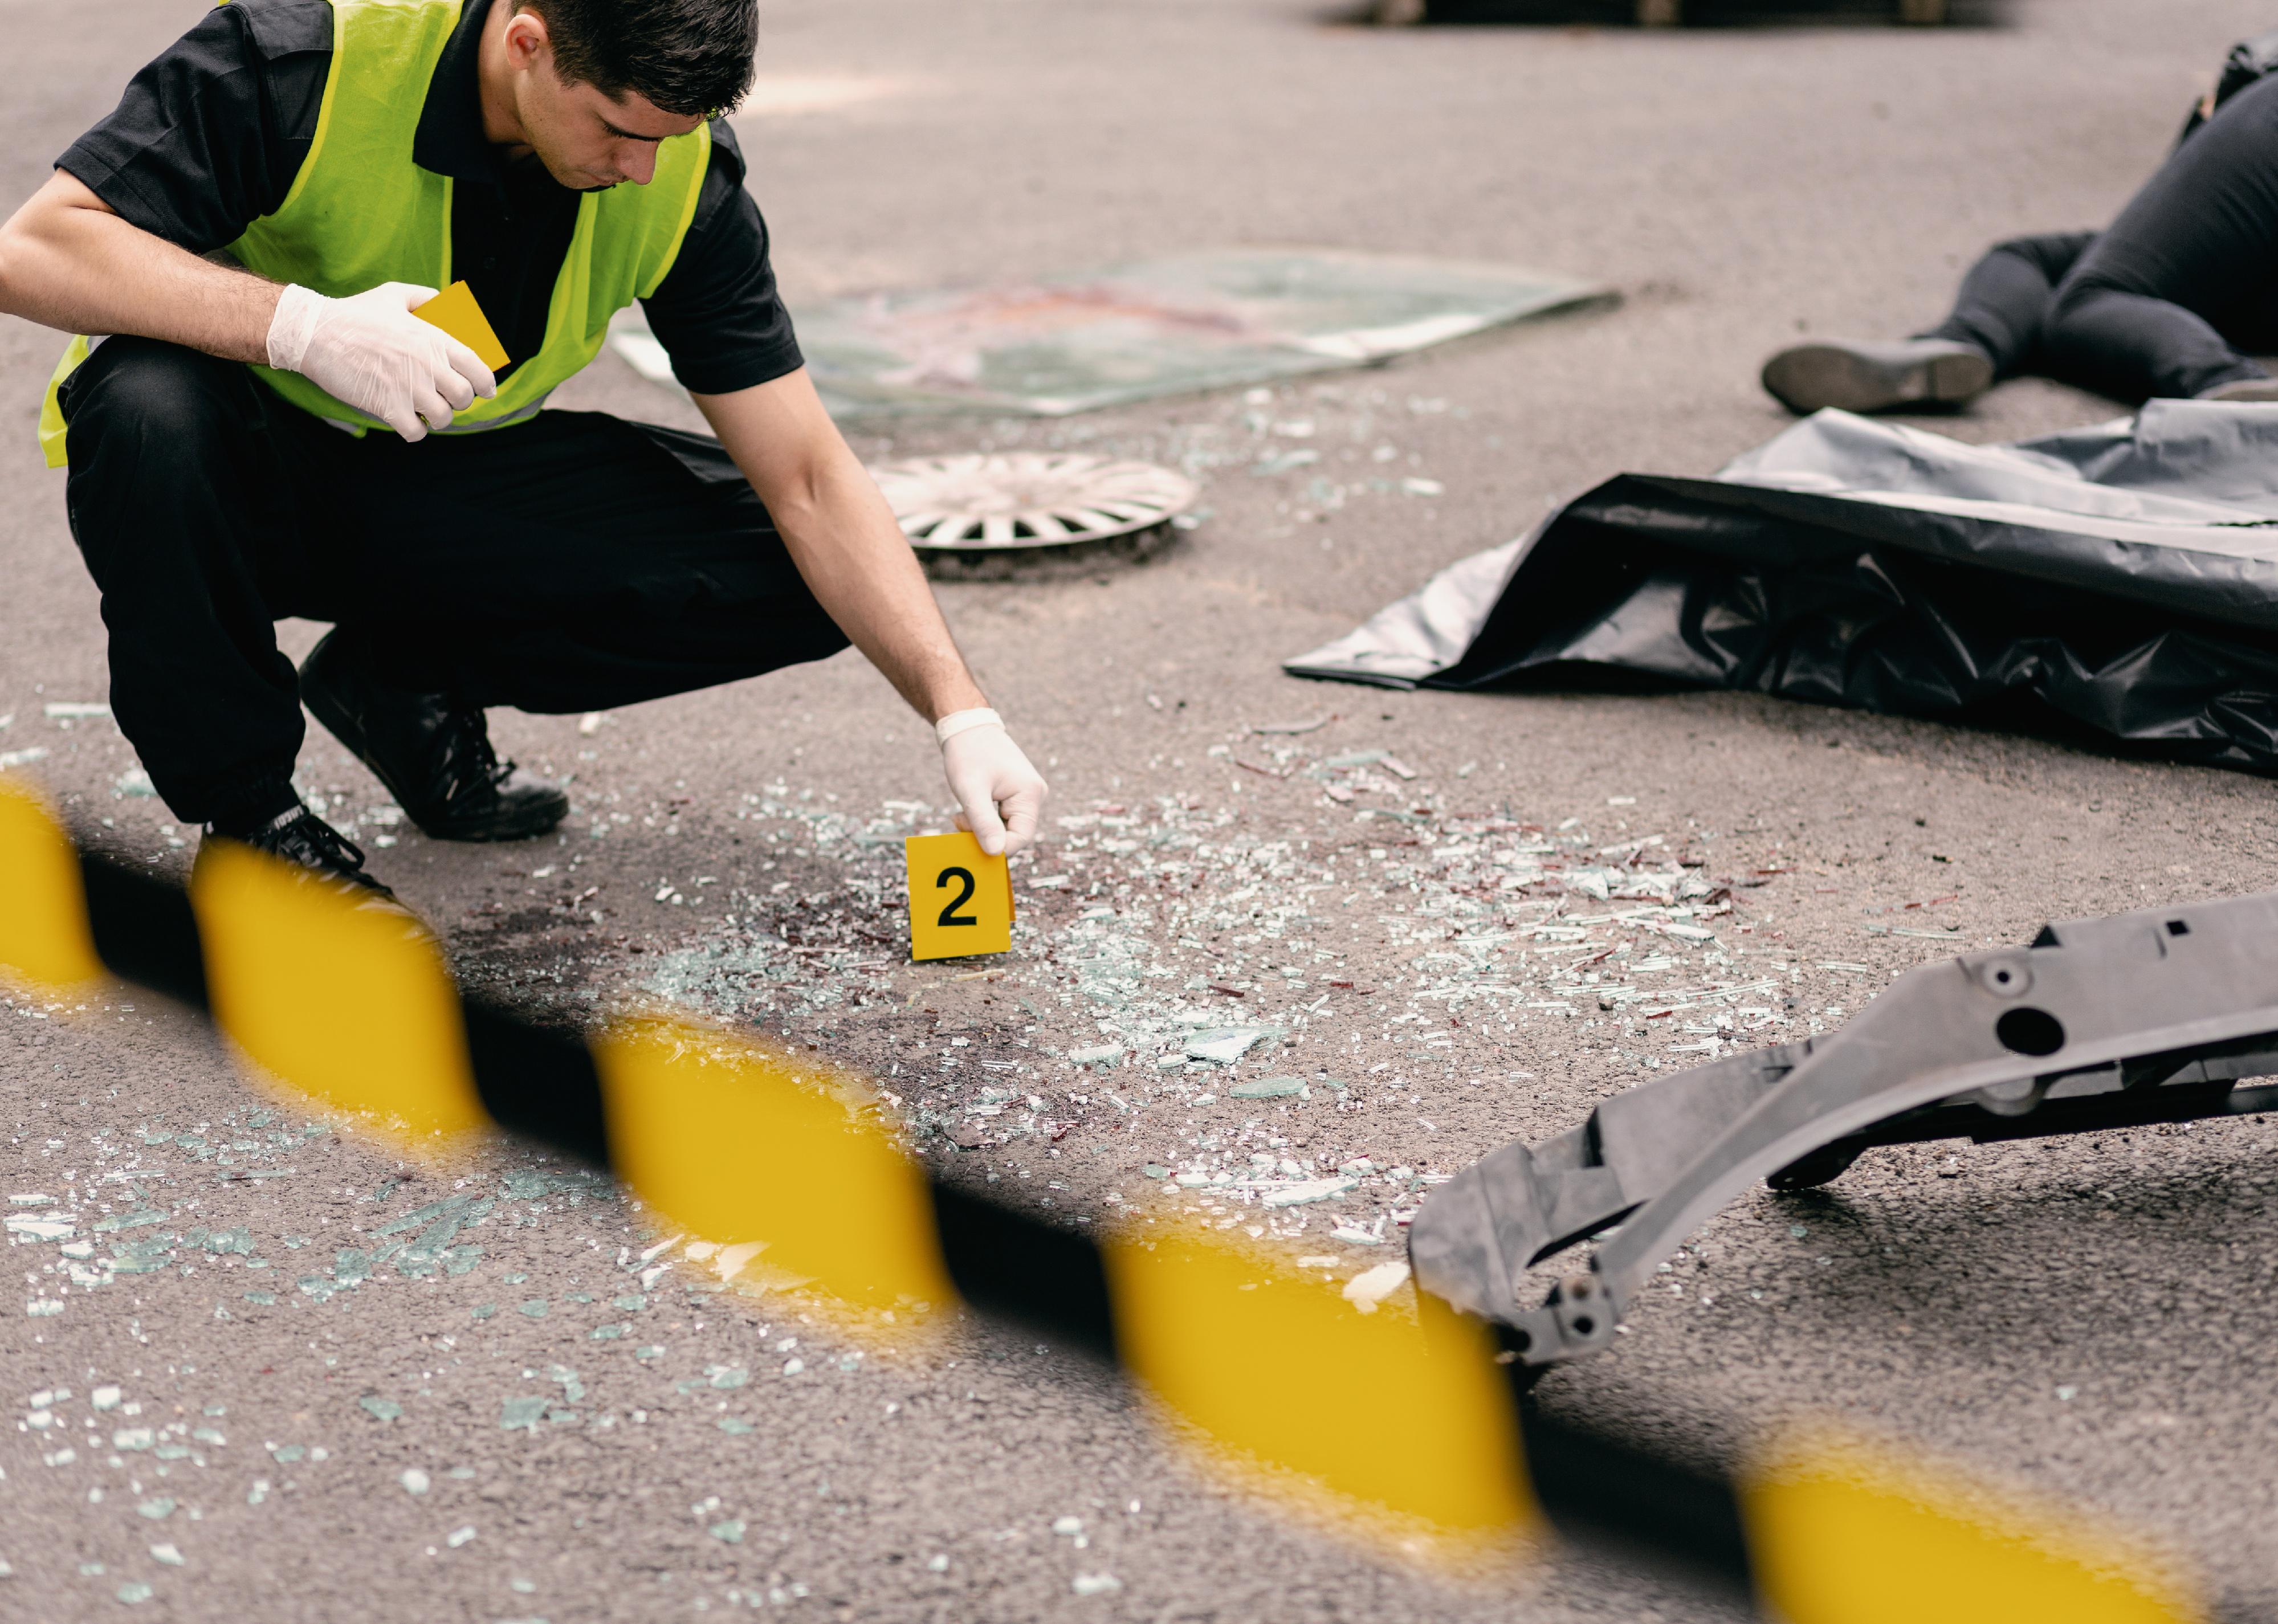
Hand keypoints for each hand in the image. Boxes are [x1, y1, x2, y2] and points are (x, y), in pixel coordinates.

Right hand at [266, 281, 495, 442]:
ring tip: (424, 410)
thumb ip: (426, 297)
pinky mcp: (388, 407)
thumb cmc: (355, 313)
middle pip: (464, 397)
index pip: (478, 369)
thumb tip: (447, 301)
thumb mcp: (394, 294)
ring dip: (436, 418)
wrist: (315, 333)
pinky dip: (415, 431)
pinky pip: (416, 433)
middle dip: (458, 401)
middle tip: (445, 397)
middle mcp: (427, 365)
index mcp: (434, 339)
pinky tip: (407, 421)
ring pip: (443, 418)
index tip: (485, 391)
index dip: (485, 384)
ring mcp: (408, 388)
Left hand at [942, 721, 1046, 856]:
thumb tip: (996, 853)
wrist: (967, 727)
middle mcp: (1034, 795)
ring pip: (1006, 828)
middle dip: (985, 836)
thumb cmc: (968, 754)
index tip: (967, 841)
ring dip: (982, 828)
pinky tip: (967, 810)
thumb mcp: (971, 790)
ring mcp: (1026, 795)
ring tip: (960, 814)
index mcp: (1030, 793)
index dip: (995, 847)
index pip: (1020, 837)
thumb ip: (984, 822)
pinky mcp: (1016, 795)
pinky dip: (983, 820)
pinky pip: (1002, 819)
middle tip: (958, 822)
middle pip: (1013, 834)